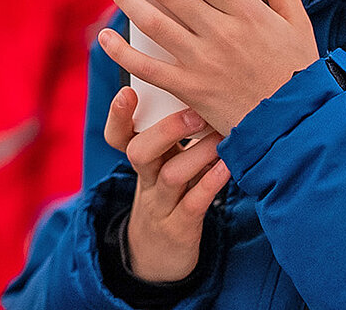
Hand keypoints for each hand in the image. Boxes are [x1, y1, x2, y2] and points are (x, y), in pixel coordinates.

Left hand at [103, 0, 316, 133]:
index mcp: (248, 11)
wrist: (297, 125)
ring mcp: (204, 62)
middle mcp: (222, 32)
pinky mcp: (191, 90)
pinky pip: (147, 68)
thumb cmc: (299, 72)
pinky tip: (105, 37)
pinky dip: (122, 52)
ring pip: (153, 22)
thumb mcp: (298, 23)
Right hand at [105, 94, 228, 282]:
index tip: (128, 91)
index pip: (118, 136)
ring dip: (197, 154)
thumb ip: (171, 134)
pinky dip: (210, 183)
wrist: (158, 258)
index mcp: (141, 161)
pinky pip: (194, 204)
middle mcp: (146, 180)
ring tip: (221, 137)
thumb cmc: (169, 196)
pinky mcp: (181, 228)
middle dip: (165, 130)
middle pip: (139, 152)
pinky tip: (228, 167)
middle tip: (194, 113)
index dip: (118, 115)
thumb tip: (195, 88)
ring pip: (170, 176)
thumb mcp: (161, 166)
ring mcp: (162, 205)